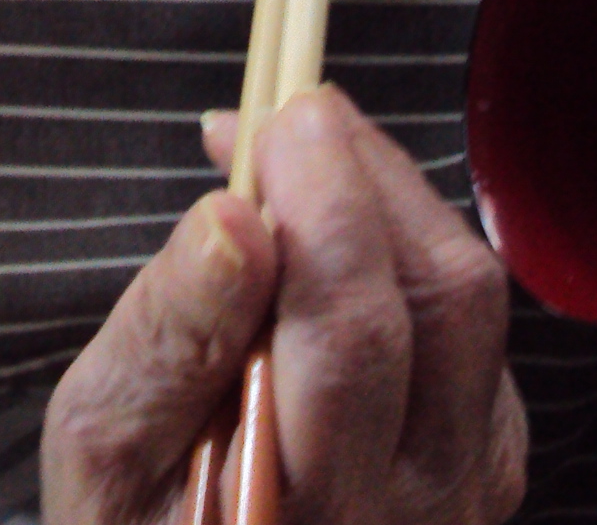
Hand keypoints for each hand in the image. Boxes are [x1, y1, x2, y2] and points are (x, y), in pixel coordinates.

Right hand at [42, 88, 526, 524]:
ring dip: (387, 194)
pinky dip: (403, 239)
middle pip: (439, 298)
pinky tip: (330, 221)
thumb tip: (230, 216)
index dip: (323, 208)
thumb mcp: (104, 446)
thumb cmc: (145, 514)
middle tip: (285, 111)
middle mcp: (422, 503)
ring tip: (297, 151)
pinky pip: (469, 314)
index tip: (268, 123)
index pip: (352, 337)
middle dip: (362, 174)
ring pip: (468, 293)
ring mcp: (473, 478)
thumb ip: (166, 338)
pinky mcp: (491, 445)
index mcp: (315, 511)